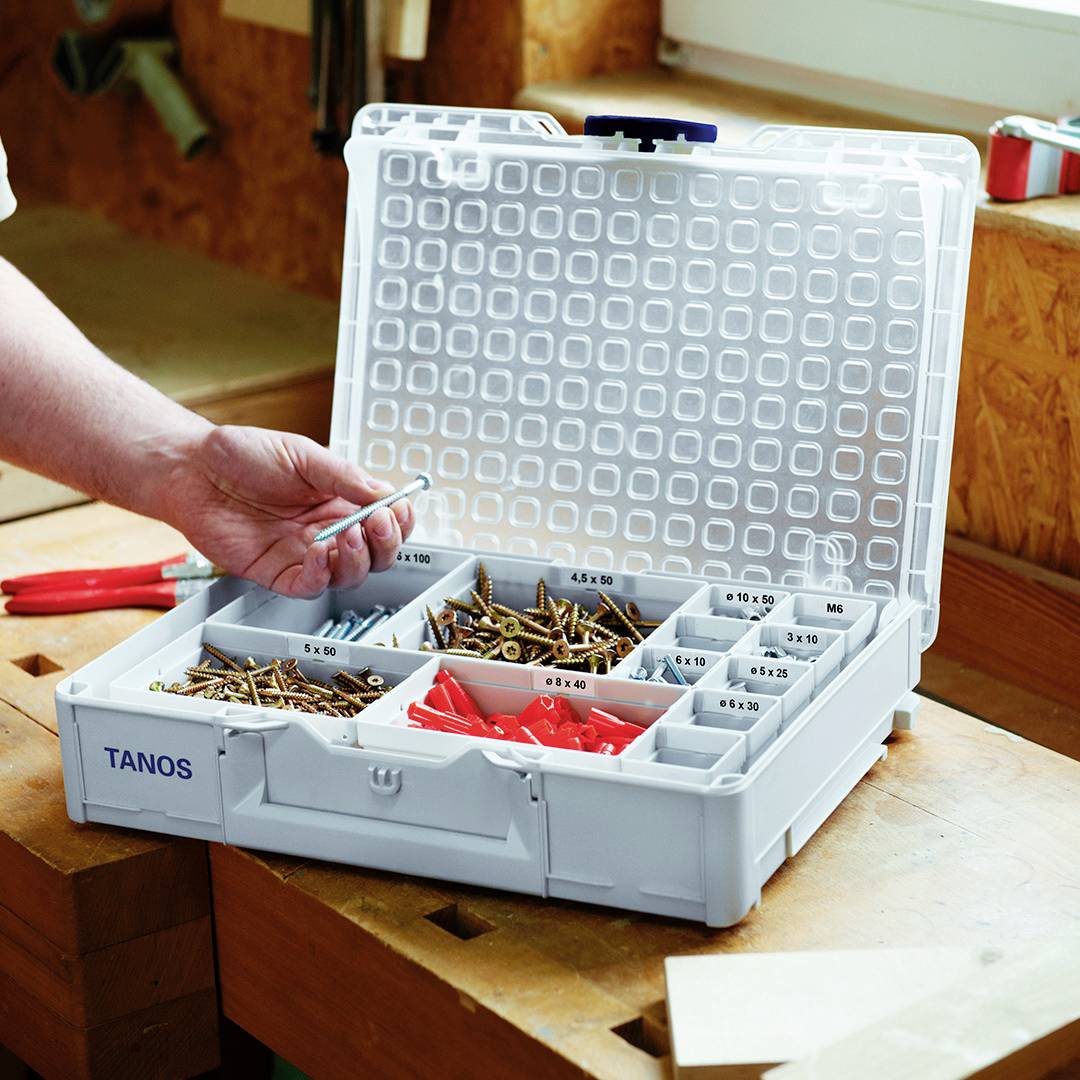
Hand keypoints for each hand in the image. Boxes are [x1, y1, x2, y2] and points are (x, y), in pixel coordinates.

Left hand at [162, 425, 413, 596]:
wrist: (193, 469)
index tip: (396, 509)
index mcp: (341, 501)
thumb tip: (385, 492)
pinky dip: (320, 574)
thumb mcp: (302, 454)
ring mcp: (304, 554)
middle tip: (376, 525)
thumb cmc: (242, 456)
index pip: (387, 521)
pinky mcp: (277, 572)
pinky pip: (309, 586)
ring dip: (357, 560)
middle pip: (376, 555)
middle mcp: (328, 530)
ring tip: (346, 536)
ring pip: (349, 576)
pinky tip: (318, 553)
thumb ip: (344, 476)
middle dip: (385, 544)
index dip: (399, 521)